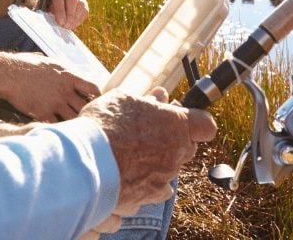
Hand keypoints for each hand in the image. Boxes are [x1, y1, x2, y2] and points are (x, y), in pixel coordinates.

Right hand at [0, 52, 100, 121]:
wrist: (8, 73)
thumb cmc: (27, 66)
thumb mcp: (52, 64)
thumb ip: (65, 73)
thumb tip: (76, 77)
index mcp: (68, 76)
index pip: (93, 88)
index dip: (98, 97)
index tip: (98, 103)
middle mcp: (64, 90)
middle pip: (86, 106)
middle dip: (88, 113)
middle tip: (90, 119)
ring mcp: (54, 103)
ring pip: (74, 119)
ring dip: (75, 123)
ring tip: (77, 129)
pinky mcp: (43, 113)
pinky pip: (57, 125)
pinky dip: (60, 128)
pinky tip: (60, 130)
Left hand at [42, 0, 88, 28]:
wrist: (51, 7)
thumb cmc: (45, 10)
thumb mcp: (41, 11)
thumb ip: (44, 14)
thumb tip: (48, 21)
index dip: (60, 11)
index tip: (60, 22)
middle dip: (69, 14)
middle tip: (66, 25)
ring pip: (80, 3)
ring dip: (75, 17)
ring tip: (69, 26)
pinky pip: (85, 9)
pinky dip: (80, 18)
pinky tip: (74, 24)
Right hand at [79, 88, 215, 213]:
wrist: (86, 163)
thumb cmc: (104, 126)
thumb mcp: (124, 100)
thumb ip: (146, 101)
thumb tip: (159, 97)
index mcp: (177, 125)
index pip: (206, 126)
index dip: (196, 122)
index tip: (182, 118)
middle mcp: (177, 153)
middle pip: (187, 146)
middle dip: (172, 139)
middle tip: (148, 131)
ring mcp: (165, 177)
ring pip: (170, 168)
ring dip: (158, 161)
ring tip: (132, 154)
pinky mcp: (149, 196)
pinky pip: (156, 189)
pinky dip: (147, 183)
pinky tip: (130, 175)